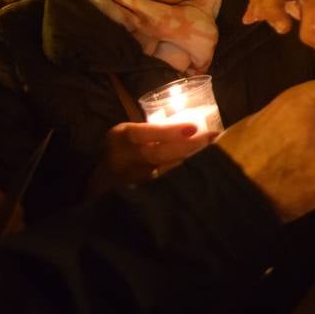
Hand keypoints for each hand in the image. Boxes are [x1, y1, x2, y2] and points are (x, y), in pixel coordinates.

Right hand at [91, 121, 214, 193]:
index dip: (169, 132)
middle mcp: (126, 157)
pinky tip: (203, 160)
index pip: (146, 132)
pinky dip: (184, 167)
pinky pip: (167, 175)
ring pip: (165, 166)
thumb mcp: (130, 130)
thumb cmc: (121, 145)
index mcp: (121, 135)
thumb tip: (190, 127)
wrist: (101, 174)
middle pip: (158, 153)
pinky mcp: (143, 186)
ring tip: (213, 146)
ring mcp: (134, 175)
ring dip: (190, 156)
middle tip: (212, 137)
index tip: (193, 127)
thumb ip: (154, 129)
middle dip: (187, 145)